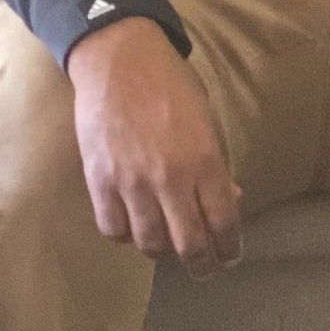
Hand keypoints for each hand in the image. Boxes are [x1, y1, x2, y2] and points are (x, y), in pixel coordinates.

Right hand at [65, 17, 241, 278]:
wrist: (119, 60)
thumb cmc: (171, 85)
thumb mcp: (207, 120)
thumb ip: (216, 164)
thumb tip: (229, 199)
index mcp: (204, 161)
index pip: (223, 222)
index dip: (229, 248)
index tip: (230, 257)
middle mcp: (170, 178)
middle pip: (190, 244)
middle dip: (202, 265)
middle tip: (205, 269)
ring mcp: (131, 182)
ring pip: (150, 243)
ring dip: (163, 251)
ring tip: (168, 246)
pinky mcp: (99, 180)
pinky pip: (113, 228)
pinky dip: (125, 235)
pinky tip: (133, 227)